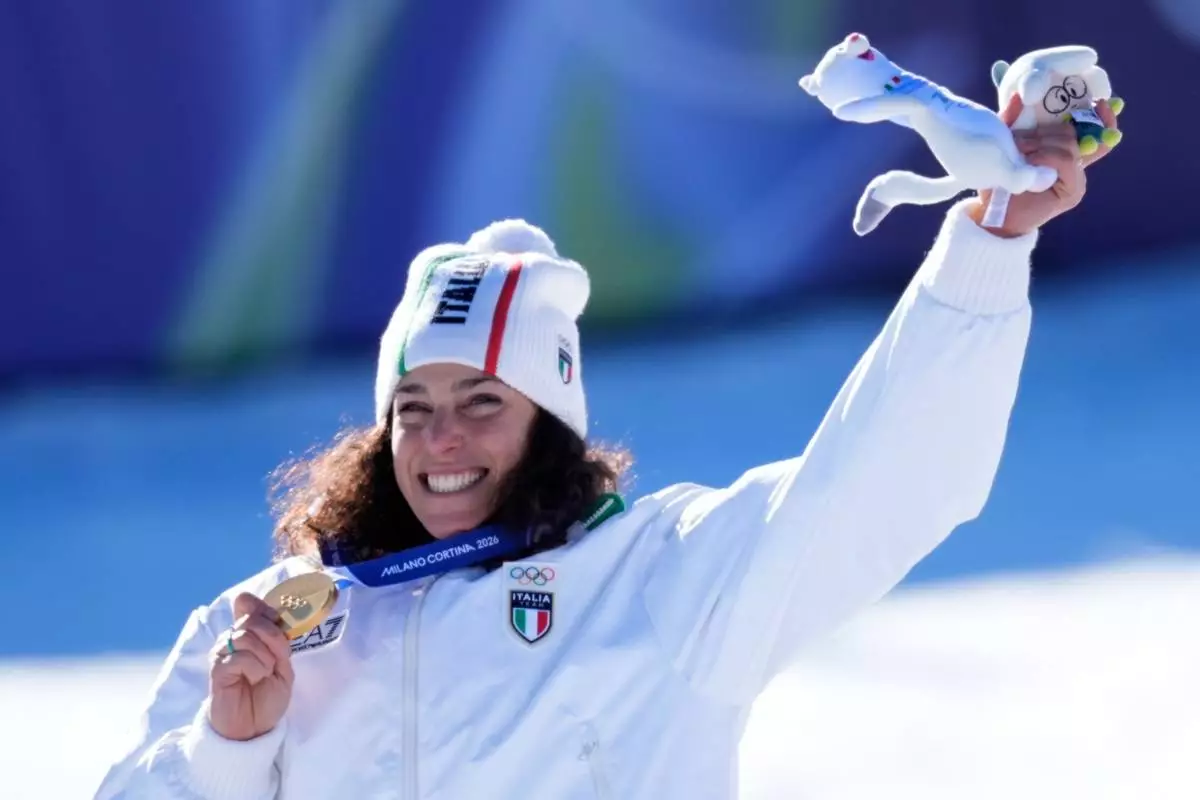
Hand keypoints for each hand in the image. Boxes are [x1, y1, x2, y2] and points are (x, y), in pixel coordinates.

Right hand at [208, 592, 294, 740]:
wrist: (254, 728)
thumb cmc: (267, 696)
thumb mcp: (283, 664)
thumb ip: (276, 637)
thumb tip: (259, 609)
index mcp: (249, 634)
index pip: (250, 605)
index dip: (268, 613)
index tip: (279, 631)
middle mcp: (232, 639)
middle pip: (251, 619)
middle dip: (273, 638)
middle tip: (276, 661)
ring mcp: (222, 653)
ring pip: (245, 636)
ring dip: (264, 656)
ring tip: (264, 673)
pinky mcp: (217, 669)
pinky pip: (239, 657)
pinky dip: (255, 668)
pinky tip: (255, 679)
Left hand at [968, 94, 1121, 236]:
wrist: (993, 216)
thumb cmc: (997, 182)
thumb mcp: (1003, 146)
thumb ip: (1012, 122)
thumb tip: (1019, 96)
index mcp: (1062, 152)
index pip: (1092, 130)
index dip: (1099, 115)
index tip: (1101, 101)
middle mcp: (1074, 164)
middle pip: (1074, 132)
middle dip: (1045, 131)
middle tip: (1019, 141)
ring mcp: (1076, 178)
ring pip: (1069, 145)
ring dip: (1041, 144)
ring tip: (1020, 154)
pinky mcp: (1073, 191)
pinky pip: (1066, 161)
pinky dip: (1046, 157)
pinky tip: (1030, 163)